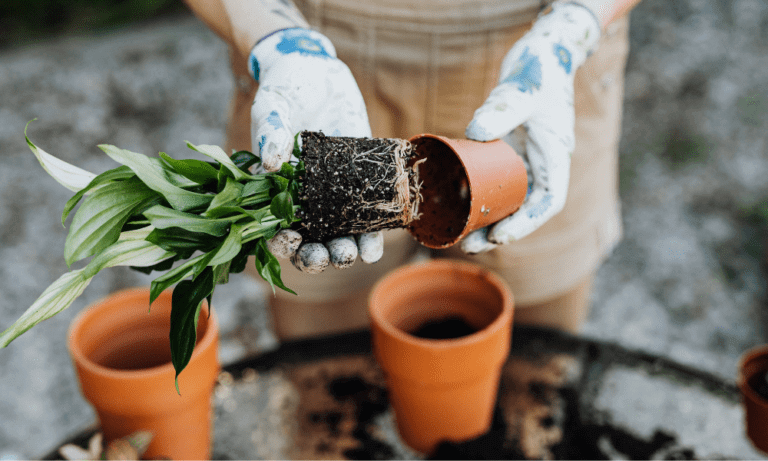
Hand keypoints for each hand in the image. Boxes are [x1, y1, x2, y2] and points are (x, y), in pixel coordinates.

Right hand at [249, 28, 382, 271]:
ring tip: (356, 254)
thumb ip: (270, 132)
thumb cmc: (285, 90)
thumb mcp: (272, 107)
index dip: (281, 243)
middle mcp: (303, 200)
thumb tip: (270, 162)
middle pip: (308, 242)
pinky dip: (371, 235)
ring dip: (346, 252)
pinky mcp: (360, 183)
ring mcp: (333, 195)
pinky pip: (365, 217)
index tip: (293, 240)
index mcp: (273, 190)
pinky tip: (374, 247)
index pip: (273, 228)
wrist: (318, 72)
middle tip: (333, 256)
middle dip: (319, 256)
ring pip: (337, 237)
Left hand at [462, 2, 600, 253]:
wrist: (541, 51)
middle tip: (468, 244)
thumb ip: (502, 109)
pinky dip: (477, 195)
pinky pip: (494, 180)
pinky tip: (454, 204)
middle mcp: (542, 163)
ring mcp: (525, 159)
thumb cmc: (539, 70)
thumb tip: (474, 132)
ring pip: (508, 198)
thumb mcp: (521, 89)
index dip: (525, 224)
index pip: (547, 201)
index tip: (499, 236)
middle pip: (524, 208)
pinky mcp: (508, 151)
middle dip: (499, 230)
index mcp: (554, 156)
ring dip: (486, 219)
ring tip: (458, 235)